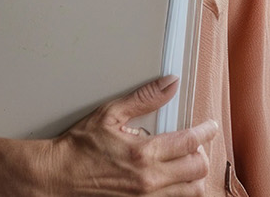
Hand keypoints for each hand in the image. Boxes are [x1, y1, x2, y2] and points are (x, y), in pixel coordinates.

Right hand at [43, 75, 219, 195]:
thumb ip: (144, 99)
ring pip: (191, 192)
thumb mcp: (110, 114)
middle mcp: (149, 179)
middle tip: (195, 145)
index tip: (211, 127)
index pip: (190, 142)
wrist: (58, 176)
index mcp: (144, 153)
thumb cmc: (79, 147)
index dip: (206, 132)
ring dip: (193, 176)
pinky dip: (179, 192)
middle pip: (197, 169)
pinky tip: (173, 181)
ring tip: (186, 164)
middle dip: (201, 154)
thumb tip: (170, 84)